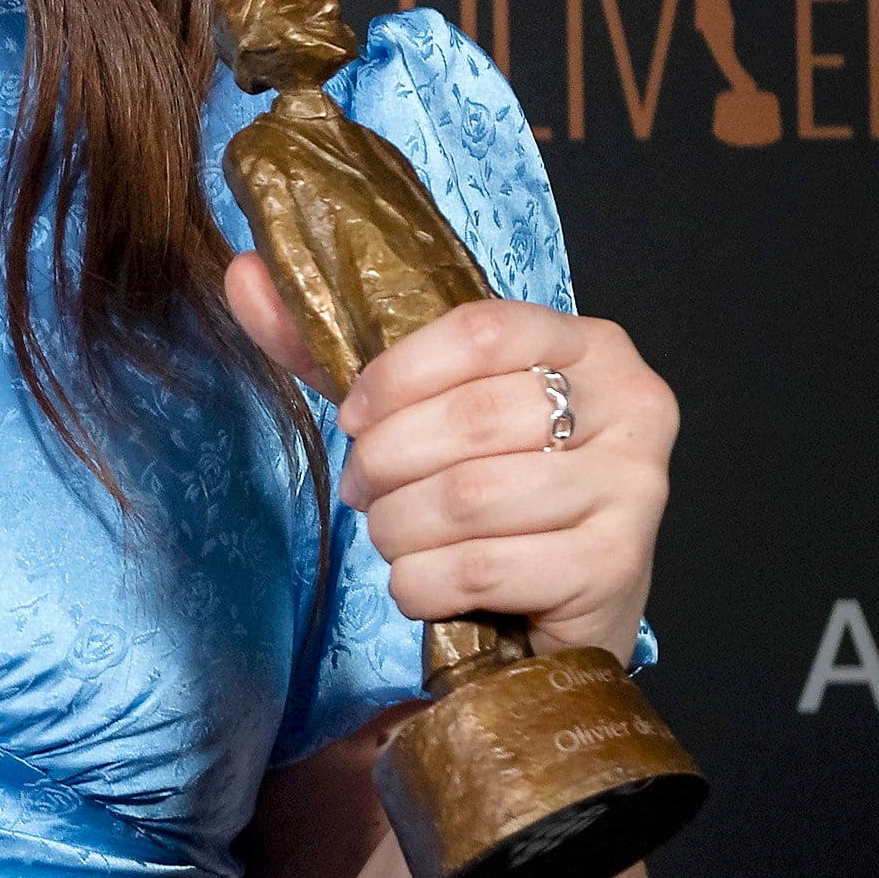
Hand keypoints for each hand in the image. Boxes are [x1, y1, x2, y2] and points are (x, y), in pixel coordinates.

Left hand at [225, 259, 671, 662]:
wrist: (558, 607)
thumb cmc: (488, 492)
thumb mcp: (417, 407)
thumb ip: (330, 345)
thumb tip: (242, 270)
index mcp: (591, 344)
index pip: (480, 328)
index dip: (395, 374)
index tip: (353, 415)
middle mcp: (633, 405)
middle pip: (471, 417)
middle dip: (386, 463)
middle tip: (364, 490)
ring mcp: (636, 488)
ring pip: (468, 499)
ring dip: (398, 527)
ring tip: (394, 534)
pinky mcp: (615, 566)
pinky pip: (480, 569)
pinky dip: (423, 583)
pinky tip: (426, 583)